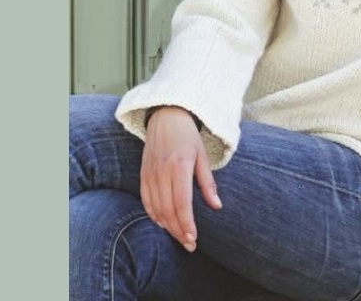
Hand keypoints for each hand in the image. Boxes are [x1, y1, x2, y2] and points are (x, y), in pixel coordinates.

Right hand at [139, 106, 222, 251]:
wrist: (165, 116)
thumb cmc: (188, 136)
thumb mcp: (203, 156)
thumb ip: (208, 183)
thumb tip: (217, 206)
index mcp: (180, 167)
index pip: (182, 203)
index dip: (187, 224)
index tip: (193, 239)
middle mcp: (162, 172)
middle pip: (168, 210)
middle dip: (179, 231)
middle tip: (190, 244)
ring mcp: (150, 174)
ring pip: (156, 208)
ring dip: (167, 226)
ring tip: (180, 237)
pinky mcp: (143, 174)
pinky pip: (146, 200)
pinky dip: (154, 215)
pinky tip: (164, 224)